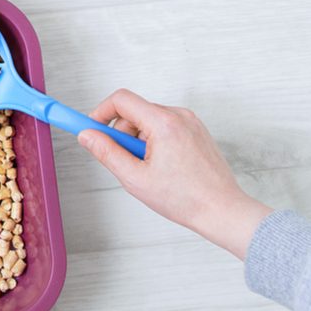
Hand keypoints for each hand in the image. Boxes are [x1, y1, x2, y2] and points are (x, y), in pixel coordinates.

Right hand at [77, 89, 271, 258]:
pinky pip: (164, 126)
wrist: (223, 211)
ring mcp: (190, 122)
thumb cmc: (186, 198)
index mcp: (164, 123)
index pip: (121, 100)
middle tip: (123, 160)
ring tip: (147, 168)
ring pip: (148, 120)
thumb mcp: (135, 178)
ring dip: (138, 139)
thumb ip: (107, 153)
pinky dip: (154, 141)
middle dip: (121, 133)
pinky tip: (161, 166)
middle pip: (134, 111)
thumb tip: (87, 136)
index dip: (100, 112)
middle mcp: (179, 115)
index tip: (90, 127)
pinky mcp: (196, 130)